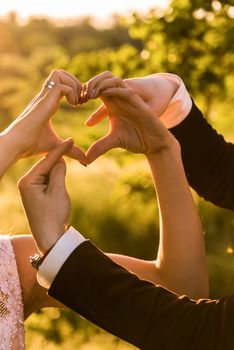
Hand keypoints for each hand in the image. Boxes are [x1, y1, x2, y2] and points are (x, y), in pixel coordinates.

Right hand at [2, 70, 86, 164]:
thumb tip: (85, 161)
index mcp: (47, 103)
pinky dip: (71, 92)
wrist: (16, 146)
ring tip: (77, 102)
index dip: (74, 90)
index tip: (80, 105)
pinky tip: (73, 105)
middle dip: (75, 83)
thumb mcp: (56, 146)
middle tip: (81, 100)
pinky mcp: (44, 101)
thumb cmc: (31, 146)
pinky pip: (61, 86)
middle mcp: (44, 97)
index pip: (60, 84)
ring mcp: (43, 97)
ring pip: (59, 74)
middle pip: (60, 73)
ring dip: (73, 85)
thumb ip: (70, 150)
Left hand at [18, 139, 72, 253]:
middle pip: (46, 166)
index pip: (47, 161)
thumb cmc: (53, 216)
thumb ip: (58, 172)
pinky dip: (56, 179)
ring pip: (47, 174)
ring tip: (68, 167)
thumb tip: (60, 160)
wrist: (50, 238)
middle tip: (72, 147)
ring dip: (58, 171)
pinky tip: (62, 177)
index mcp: (28, 181)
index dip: (60, 150)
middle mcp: (25, 184)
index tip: (71, 139)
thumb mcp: (58, 191)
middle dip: (59, 160)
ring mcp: (29, 190)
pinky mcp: (34, 195)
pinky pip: (47, 182)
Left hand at [82, 72, 174, 162]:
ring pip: (113, 80)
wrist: (153, 143)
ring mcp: (129, 99)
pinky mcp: (138, 102)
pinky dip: (113, 90)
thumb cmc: (135, 140)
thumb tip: (86, 160)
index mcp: (112, 104)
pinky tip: (103, 96)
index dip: (84, 92)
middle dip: (90, 84)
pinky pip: (125, 90)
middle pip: (103, 79)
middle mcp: (119, 98)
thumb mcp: (113, 141)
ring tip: (90, 94)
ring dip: (101, 84)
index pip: (96, 89)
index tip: (76, 103)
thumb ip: (99, 146)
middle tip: (82, 97)